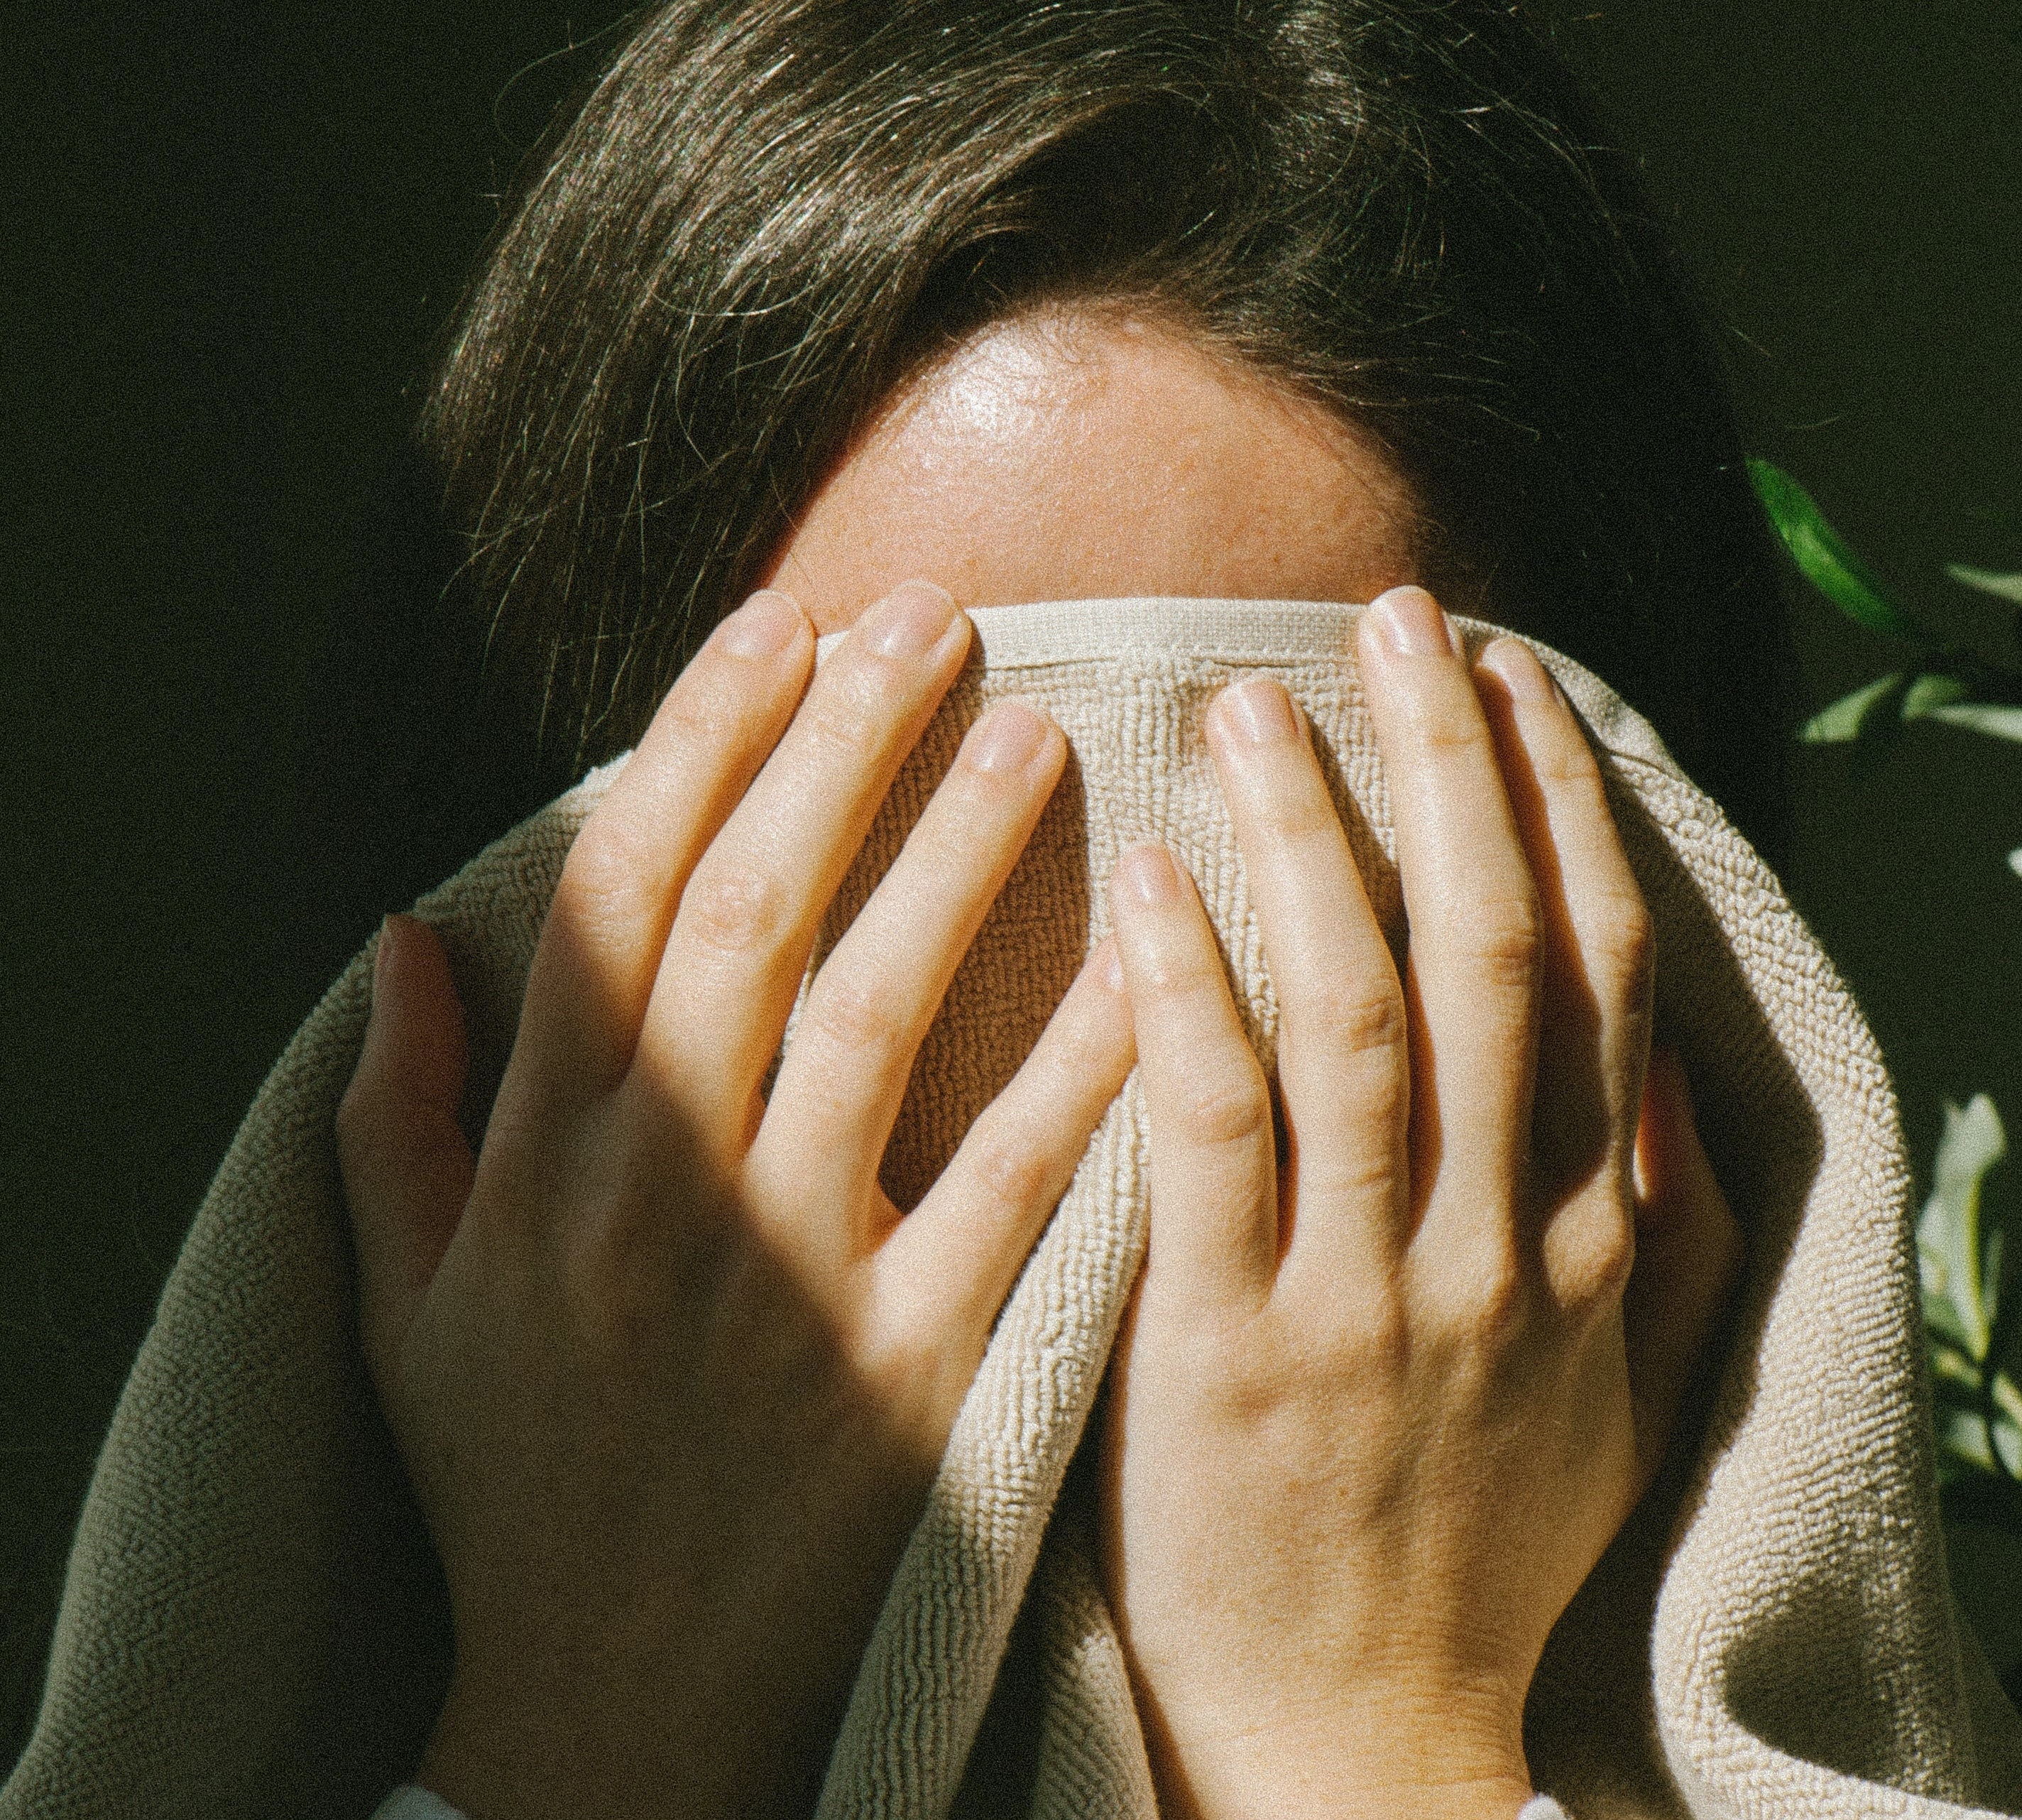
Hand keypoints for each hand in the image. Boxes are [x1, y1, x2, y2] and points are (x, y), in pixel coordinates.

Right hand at [336, 582, 1134, 1819]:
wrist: (612, 1714)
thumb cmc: (514, 1490)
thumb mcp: (400, 1310)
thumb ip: (390, 1120)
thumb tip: (401, 939)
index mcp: (544, 1159)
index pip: (621, 892)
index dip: (701, 736)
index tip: (783, 623)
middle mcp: (660, 1192)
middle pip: (754, 911)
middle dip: (843, 742)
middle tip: (937, 612)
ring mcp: (790, 1280)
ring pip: (874, 1015)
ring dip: (957, 856)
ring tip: (1038, 724)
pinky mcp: (915, 1370)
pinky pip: (1013, 1187)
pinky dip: (1080, 1063)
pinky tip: (1154, 952)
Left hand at [1094, 586, 1743, 1819]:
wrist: (1366, 1739)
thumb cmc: (1480, 1548)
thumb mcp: (1617, 1392)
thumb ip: (1658, 1227)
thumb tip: (1657, 1061)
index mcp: (1591, 1232)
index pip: (1591, 966)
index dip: (1556, 805)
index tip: (1506, 675)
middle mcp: (1500, 1238)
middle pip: (1487, 949)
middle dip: (1447, 768)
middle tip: (1391, 618)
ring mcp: (1368, 1289)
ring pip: (1358, 1011)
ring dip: (1310, 838)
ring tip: (1245, 702)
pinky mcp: (1231, 1345)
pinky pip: (1215, 1131)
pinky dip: (1187, 990)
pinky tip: (1143, 875)